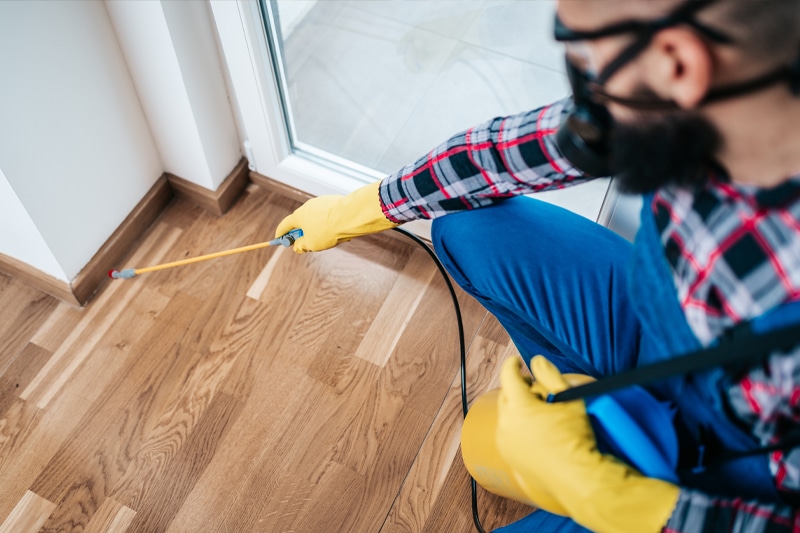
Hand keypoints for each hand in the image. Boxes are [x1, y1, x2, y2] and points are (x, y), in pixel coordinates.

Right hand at [275, 181, 396, 252]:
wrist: (350, 216)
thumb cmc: (328, 230)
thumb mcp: (312, 244)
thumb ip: (301, 246)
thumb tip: (298, 246)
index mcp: (299, 215)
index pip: (285, 224)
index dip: (281, 233)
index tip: (279, 239)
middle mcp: (309, 206)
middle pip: (302, 221)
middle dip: (304, 232)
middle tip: (307, 242)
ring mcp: (322, 202)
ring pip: (318, 219)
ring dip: (320, 229)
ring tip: (331, 239)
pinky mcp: (335, 201)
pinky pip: (329, 215)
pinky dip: (331, 224)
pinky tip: (340, 232)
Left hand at [497, 356, 679, 532]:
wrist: (578, 477)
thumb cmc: (575, 437)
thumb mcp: (568, 399)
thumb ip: (550, 375)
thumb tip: (537, 361)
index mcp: (518, 406)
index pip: (508, 376)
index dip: (512, 365)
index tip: (516, 362)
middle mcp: (505, 424)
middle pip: (506, 396)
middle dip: (517, 389)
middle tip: (535, 389)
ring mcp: (505, 443)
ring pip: (506, 417)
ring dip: (517, 410)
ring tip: (540, 413)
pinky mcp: (509, 457)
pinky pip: (508, 435)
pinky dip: (517, 429)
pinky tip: (535, 432)